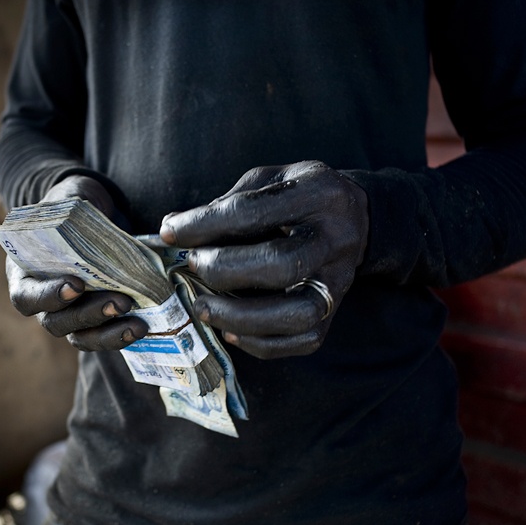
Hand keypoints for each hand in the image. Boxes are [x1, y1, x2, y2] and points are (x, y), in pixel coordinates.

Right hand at [6, 175, 148, 350]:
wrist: (93, 217)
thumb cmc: (71, 208)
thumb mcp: (67, 199)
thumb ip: (68, 205)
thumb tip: (81, 210)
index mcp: (24, 273)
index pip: (26, 296)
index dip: (47, 296)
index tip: (75, 285)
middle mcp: (43, 300)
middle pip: (57, 322)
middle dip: (89, 315)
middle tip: (120, 301)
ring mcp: (68, 314)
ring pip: (80, 336)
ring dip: (109, 333)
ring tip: (137, 323)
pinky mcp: (94, 320)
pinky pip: (102, 337)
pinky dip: (120, 335)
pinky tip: (142, 326)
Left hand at [159, 161, 367, 358]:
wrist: (354, 217)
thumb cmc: (298, 197)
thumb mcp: (268, 181)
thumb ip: (226, 204)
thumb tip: (173, 229)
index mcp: (318, 194)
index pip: (253, 212)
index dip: (204, 225)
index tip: (170, 232)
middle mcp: (336, 239)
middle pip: (280, 265)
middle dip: (225, 270)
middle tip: (193, 266)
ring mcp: (340, 279)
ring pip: (297, 313)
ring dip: (241, 317)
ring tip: (203, 308)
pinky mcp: (336, 310)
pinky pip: (304, 339)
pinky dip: (262, 343)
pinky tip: (230, 332)